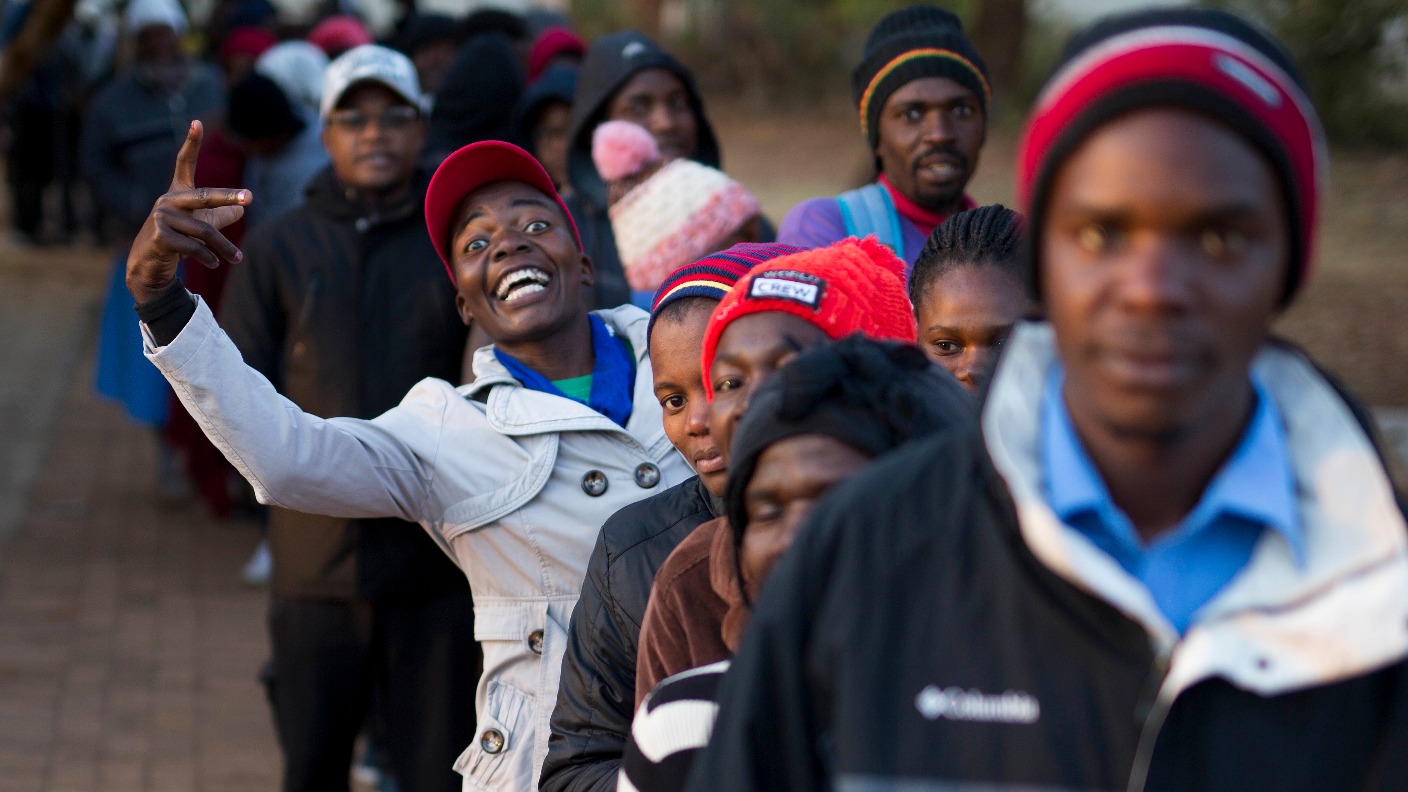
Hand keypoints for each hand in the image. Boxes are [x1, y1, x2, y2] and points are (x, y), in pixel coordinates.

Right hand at [126, 121, 251, 302]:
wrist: (149, 265)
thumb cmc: (177, 241)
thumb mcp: (200, 226)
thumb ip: (220, 216)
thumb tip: (242, 210)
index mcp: (178, 193)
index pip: (184, 163)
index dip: (191, 143)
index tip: (197, 122)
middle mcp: (168, 201)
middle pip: (205, 197)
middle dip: (228, 198)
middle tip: (248, 198)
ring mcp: (161, 217)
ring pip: (204, 230)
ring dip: (224, 247)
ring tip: (238, 258)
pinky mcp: (159, 236)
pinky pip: (193, 246)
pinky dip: (208, 257)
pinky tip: (215, 264)